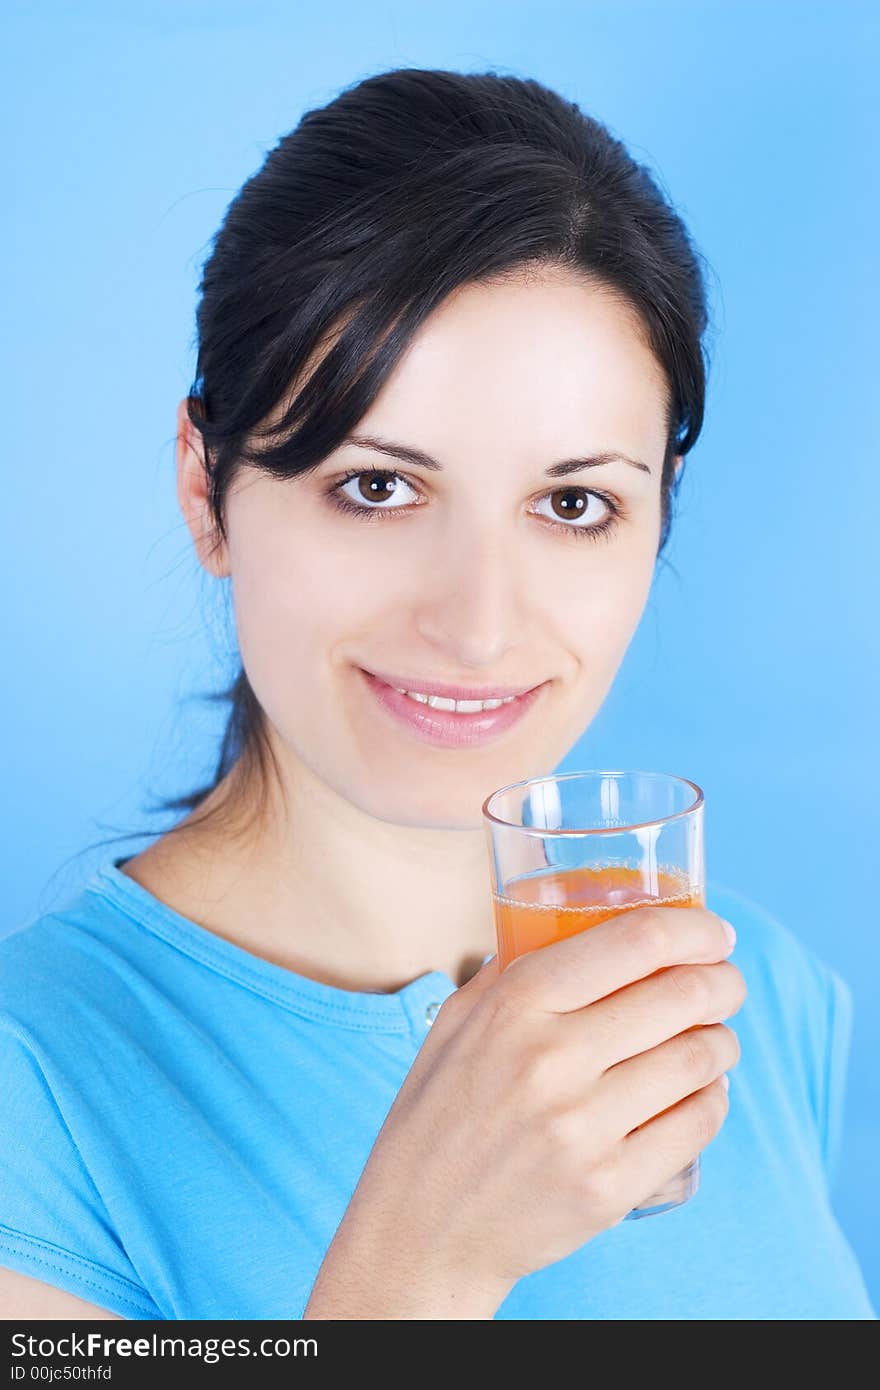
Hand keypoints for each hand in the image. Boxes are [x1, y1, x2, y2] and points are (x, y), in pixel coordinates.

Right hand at [304, 904, 743, 1316]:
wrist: (421, 1229)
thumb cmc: (440, 1113)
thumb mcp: (457, 1022)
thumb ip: (514, 971)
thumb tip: (579, 926)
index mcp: (516, 1004)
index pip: (637, 941)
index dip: (694, 929)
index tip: (714, 933)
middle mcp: (552, 1060)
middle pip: (683, 995)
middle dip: (723, 983)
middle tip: (726, 985)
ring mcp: (583, 1128)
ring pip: (700, 1059)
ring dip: (722, 1041)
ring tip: (715, 1039)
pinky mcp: (609, 1188)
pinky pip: (697, 1124)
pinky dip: (713, 1100)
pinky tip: (702, 1092)